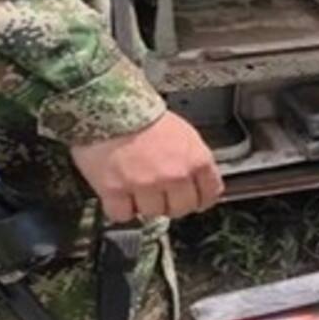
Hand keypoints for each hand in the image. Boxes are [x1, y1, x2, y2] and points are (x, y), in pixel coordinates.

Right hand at [70, 112, 223, 222]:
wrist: (108, 103)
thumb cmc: (143, 114)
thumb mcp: (183, 133)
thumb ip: (193, 160)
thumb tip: (198, 182)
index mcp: (196, 159)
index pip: (210, 194)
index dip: (198, 197)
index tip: (190, 198)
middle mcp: (175, 175)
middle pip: (181, 209)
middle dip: (169, 202)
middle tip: (156, 189)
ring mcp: (146, 185)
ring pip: (152, 214)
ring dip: (142, 203)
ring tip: (133, 181)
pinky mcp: (117, 190)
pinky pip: (123, 215)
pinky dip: (118, 207)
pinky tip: (118, 190)